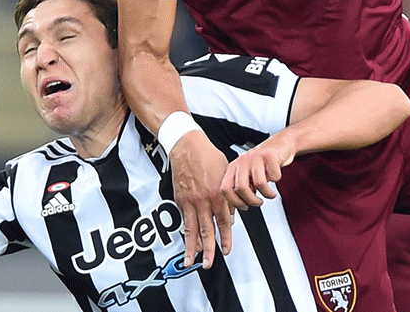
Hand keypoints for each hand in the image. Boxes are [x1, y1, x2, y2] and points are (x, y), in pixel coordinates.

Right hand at [169, 129, 232, 268]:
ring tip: (192, 261)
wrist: (187, 146)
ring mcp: (190, 201)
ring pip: (191, 229)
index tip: (226, 250)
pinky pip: (184, 219)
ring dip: (192, 247)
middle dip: (209, 249)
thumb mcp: (226, 173)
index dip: (225, 238)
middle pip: (206, 230)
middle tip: (210, 263)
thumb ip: (228, 195)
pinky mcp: (179, 199)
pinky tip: (188, 242)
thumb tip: (230, 214)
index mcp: (218, 193)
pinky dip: (186, 232)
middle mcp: (203, 200)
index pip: (223, 222)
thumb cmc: (208, 156)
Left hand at [221, 132, 295, 209]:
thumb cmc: (263, 162)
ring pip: (259, 183)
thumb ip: (242, 187)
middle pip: (241, 188)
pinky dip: (277, 180)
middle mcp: (242, 161)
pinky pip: (274, 176)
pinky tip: (275, 177)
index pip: (225, 189)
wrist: (279, 144)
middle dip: (252, 201)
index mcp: (234, 167)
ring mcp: (256, 157)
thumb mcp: (248, 174)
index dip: (235, 202)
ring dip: (267, 193)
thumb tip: (241, 205)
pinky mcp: (270, 155)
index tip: (244, 207)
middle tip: (258, 202)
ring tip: (270, 193)